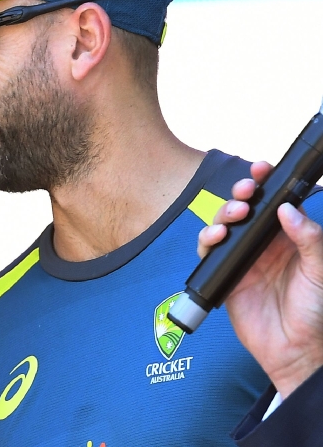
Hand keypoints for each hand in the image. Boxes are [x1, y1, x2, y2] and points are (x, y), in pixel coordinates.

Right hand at [197, 161, 322, 397]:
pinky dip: (208, 239)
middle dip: (241, 194)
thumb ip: (309, 238)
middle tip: (245, 191)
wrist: (295, 350)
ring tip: (234, 215)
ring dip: (224, 213)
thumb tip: (287, 209)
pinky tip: (216, 237)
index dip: (266, 184)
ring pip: (224, 224)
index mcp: (289, 239)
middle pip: (245, 209)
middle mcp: (264, 245)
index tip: (262, 169)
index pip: (275, 203)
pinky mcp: (224, 274)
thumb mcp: (320, 271)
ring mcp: (242, 258)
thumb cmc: (315, 312)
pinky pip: (209, 251)